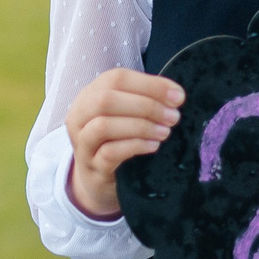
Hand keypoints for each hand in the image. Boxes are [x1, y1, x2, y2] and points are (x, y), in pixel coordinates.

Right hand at [66, 68, 183, 218]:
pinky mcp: (91, 167)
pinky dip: (135, 146)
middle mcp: (80, 116)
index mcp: (90, 95)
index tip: (178, 97)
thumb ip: (146, 99)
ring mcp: (82, 143)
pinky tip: (153, 146)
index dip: (150, 84)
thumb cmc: (118, 140)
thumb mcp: (127, 114)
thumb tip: (176, 95)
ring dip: (141, 127)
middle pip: (106, 100)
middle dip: (146, 106)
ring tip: (165, 132)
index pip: (116, 78)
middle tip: (173, 117)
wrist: (98, 180)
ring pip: (103, 126)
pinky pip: (109, 153)